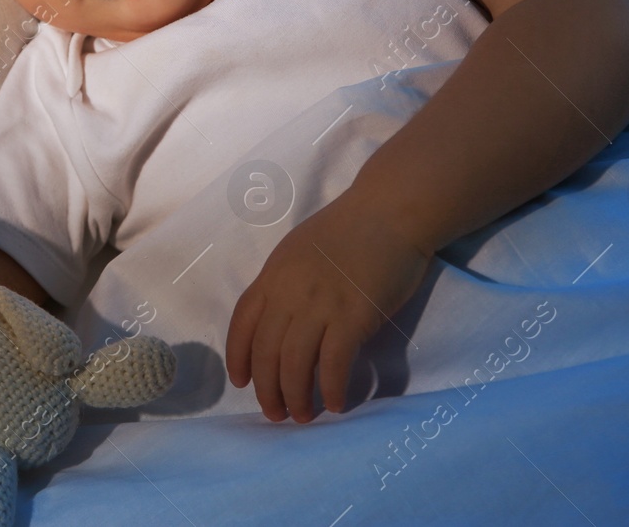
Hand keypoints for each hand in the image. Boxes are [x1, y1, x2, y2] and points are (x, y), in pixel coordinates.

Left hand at [225, 190, 432, 421]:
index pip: (242, 322)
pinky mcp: (353, 316)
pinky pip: (333, 364)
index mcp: (273, 274)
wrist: (390, 212)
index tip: (242, 382)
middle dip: (267, 389)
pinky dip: (330, 389)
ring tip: (303, 416)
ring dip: (296, 397)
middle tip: (275, 414)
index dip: (237, 356)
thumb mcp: (299, 250)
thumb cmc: (349, 229)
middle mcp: (289, 292)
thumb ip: (284, 282)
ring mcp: (320, 304)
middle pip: (266, 351)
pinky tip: (336, 403)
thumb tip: (278, 319)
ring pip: (294, 364)